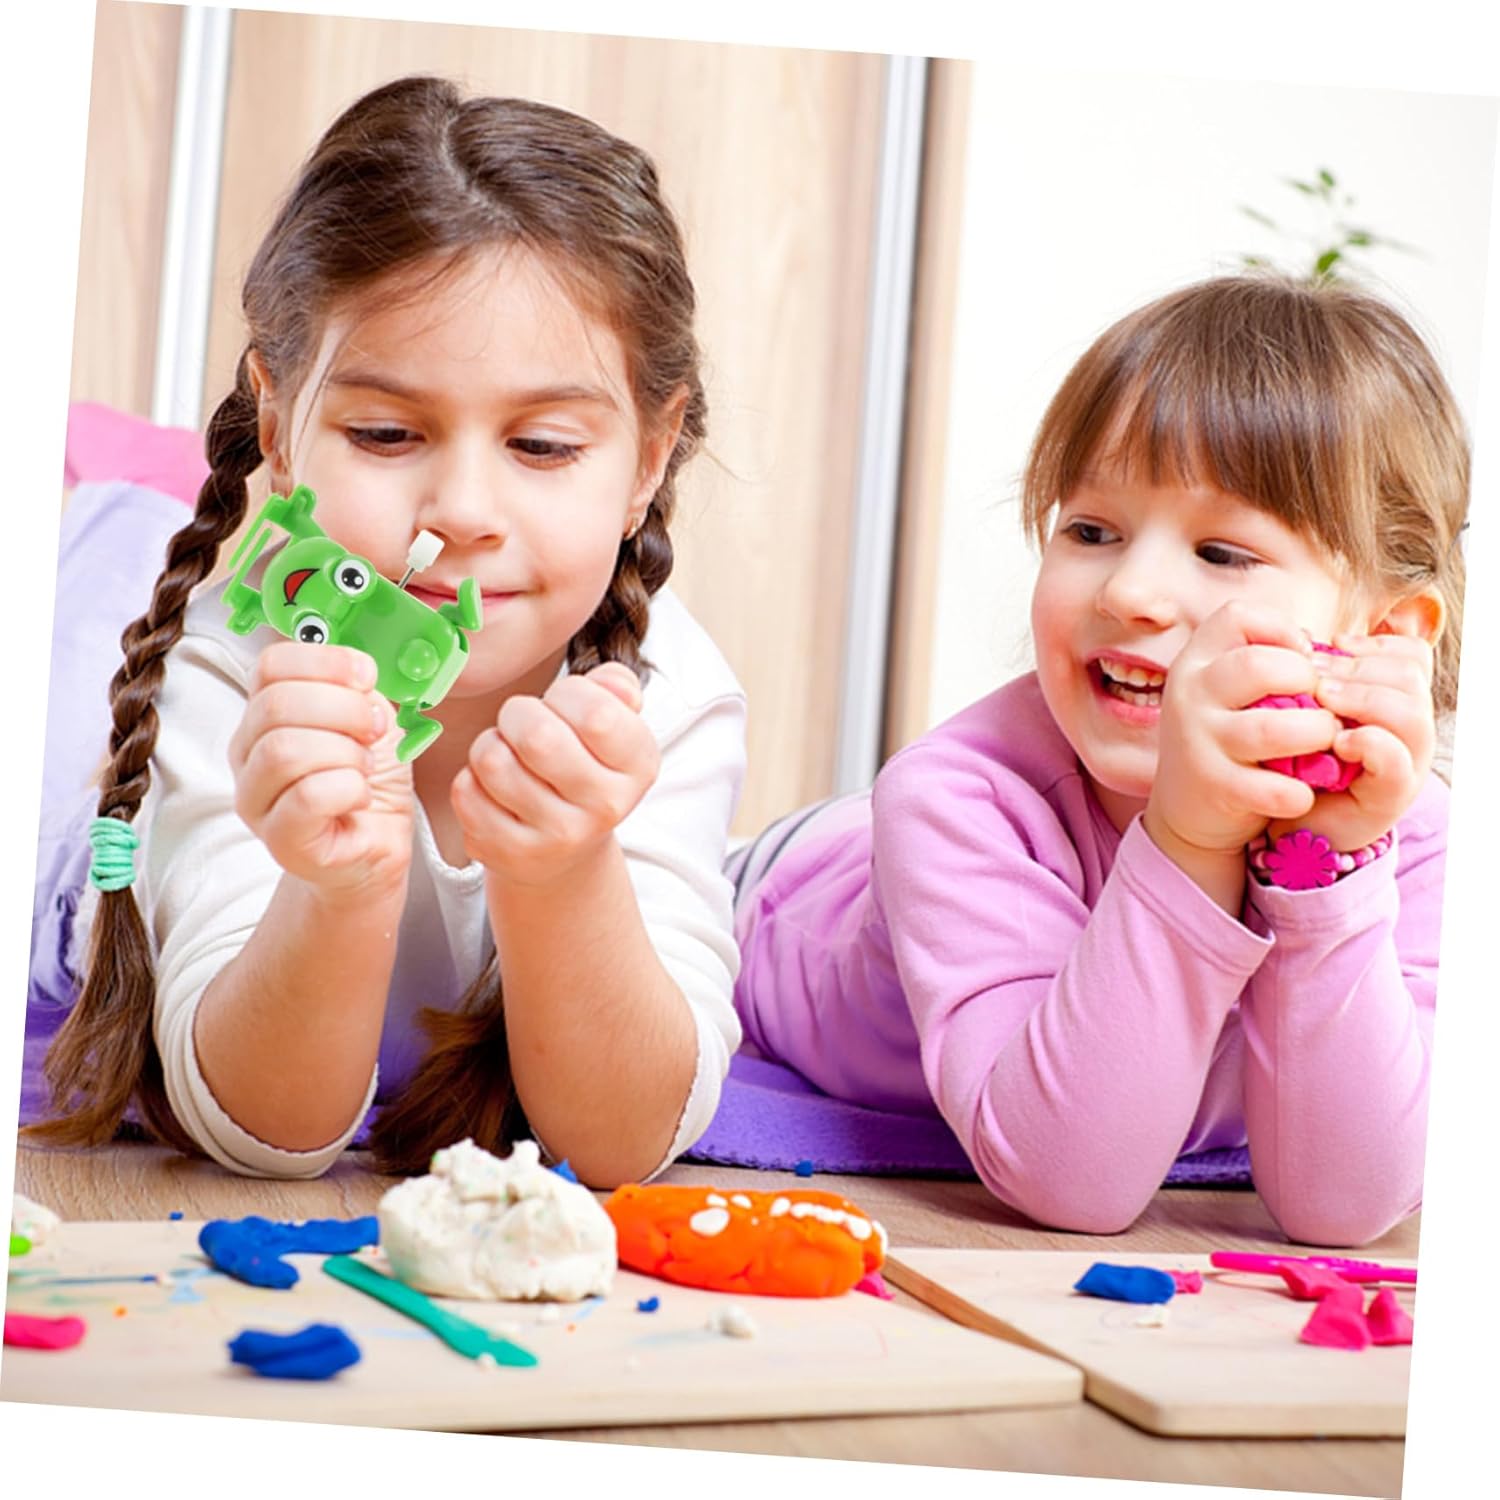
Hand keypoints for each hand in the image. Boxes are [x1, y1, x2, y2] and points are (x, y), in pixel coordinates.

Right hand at [228, 642, 414, 900]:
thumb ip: (356, 688)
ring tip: (364, 768)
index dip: (326, 661)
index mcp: (264, 713)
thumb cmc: (366, 780)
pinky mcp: (279, 840)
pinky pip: (308, 797)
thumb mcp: (367, 719)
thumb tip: (357, 667)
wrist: (375, 846)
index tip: (367, 677)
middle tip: (374, 730)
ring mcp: (256, 799)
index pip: (271, 665)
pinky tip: (360, 797)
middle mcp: (248, 753)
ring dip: (346, 752)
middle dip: (345, 709)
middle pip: (278, 705)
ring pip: (285, 750)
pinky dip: (349, 789)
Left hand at [452, 661, 660, 887]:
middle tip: (522, 722)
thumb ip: (615, 687)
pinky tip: (493, 788)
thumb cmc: (584, 766)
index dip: (567, 692)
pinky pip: (466, 792)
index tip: (563, 702)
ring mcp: (557, 836)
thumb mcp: (614, 724)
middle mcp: (605, 807)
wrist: (566, 849)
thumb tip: (610, 681)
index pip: (596, 713)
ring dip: (490, 745)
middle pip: (537, 735)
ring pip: (493, 760)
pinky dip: (471, 779)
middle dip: (517, 713)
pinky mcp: (510, 853)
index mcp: (638, 766)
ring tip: (508, 754)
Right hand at [1145, 602, 1343, 863]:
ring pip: (1272, 729)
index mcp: (1197, 662)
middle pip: (1258, 667)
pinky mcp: (1213, 786)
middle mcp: (1191, 694)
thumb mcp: (1228, 691)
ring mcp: (1197, 740)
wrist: (1182, 808)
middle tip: (1323, 703)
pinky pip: (1271, 788)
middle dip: (1308, 681)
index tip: (1303, 657)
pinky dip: (1298, 793)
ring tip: (1328, 741)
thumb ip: (1267, 662)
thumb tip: (1328, 650)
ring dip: (1316, 734)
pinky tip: (1304, 791)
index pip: (1236, 617)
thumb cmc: (1227, 736)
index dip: (1281, 629)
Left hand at [1265, 631, 1434, 852]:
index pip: (1411, 655)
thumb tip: (1305, 636)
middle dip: (1357, 668)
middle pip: (1410, 675)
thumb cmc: (1301, 759)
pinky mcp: (1390, 797)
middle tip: (1313, 675)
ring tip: (1323, 700)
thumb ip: (1320, 676)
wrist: (1294, 823)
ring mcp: (1407, 763)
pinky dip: (1367, 742)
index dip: (1372, 644)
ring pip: (1409, 712)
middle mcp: (1411, 729)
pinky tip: (1337, 741)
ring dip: (1361, 698)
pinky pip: (1395, 759)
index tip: (1329, 646)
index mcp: (1397, 701)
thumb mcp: (1310, 710)